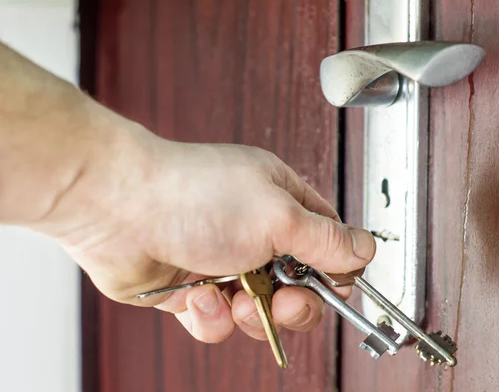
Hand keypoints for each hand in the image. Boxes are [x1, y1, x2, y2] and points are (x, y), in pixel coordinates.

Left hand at [35, 124, 375, 342]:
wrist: (118, 209)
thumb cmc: (192, 195)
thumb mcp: (278, 216)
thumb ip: (326, 240)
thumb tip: (364, 249)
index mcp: (281, 200)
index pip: (327, 240)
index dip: (336, 269)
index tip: (337, 288)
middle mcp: (254, 230)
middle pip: (297, 284)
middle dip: (294, 302)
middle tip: (285, 303)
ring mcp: (223, 261)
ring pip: (259, 310)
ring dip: (250, 313)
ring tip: (234, 299)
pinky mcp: (194, 288)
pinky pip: (219, 319)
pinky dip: (211, 315)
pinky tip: (198, 295)